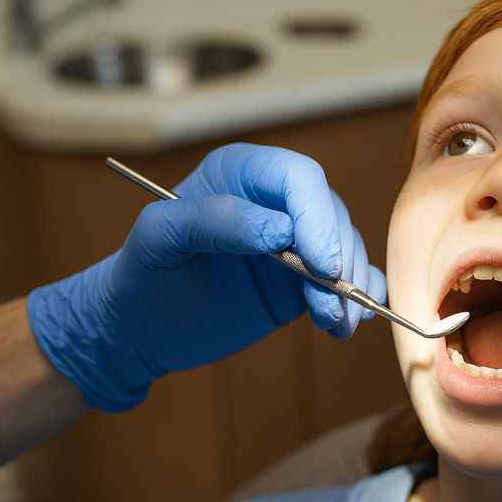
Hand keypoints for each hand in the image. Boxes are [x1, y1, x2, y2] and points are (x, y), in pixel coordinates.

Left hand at [27, 143, 385, 411]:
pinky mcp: (307, 278)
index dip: (317, 218)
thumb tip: (280, 229)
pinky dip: (360, 301)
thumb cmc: (143, 274)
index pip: (298, 178)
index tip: (323, 266)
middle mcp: (275, 202)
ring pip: (346, 250)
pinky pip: (350, 279)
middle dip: (340, 260)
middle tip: (332, 305)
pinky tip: (346, 325)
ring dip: (350, 289)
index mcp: (240, 174)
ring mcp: (296, 241)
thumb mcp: (161, 239)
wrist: (142, 327)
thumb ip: (215, 220)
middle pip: (331, 215)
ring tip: (336, 325)